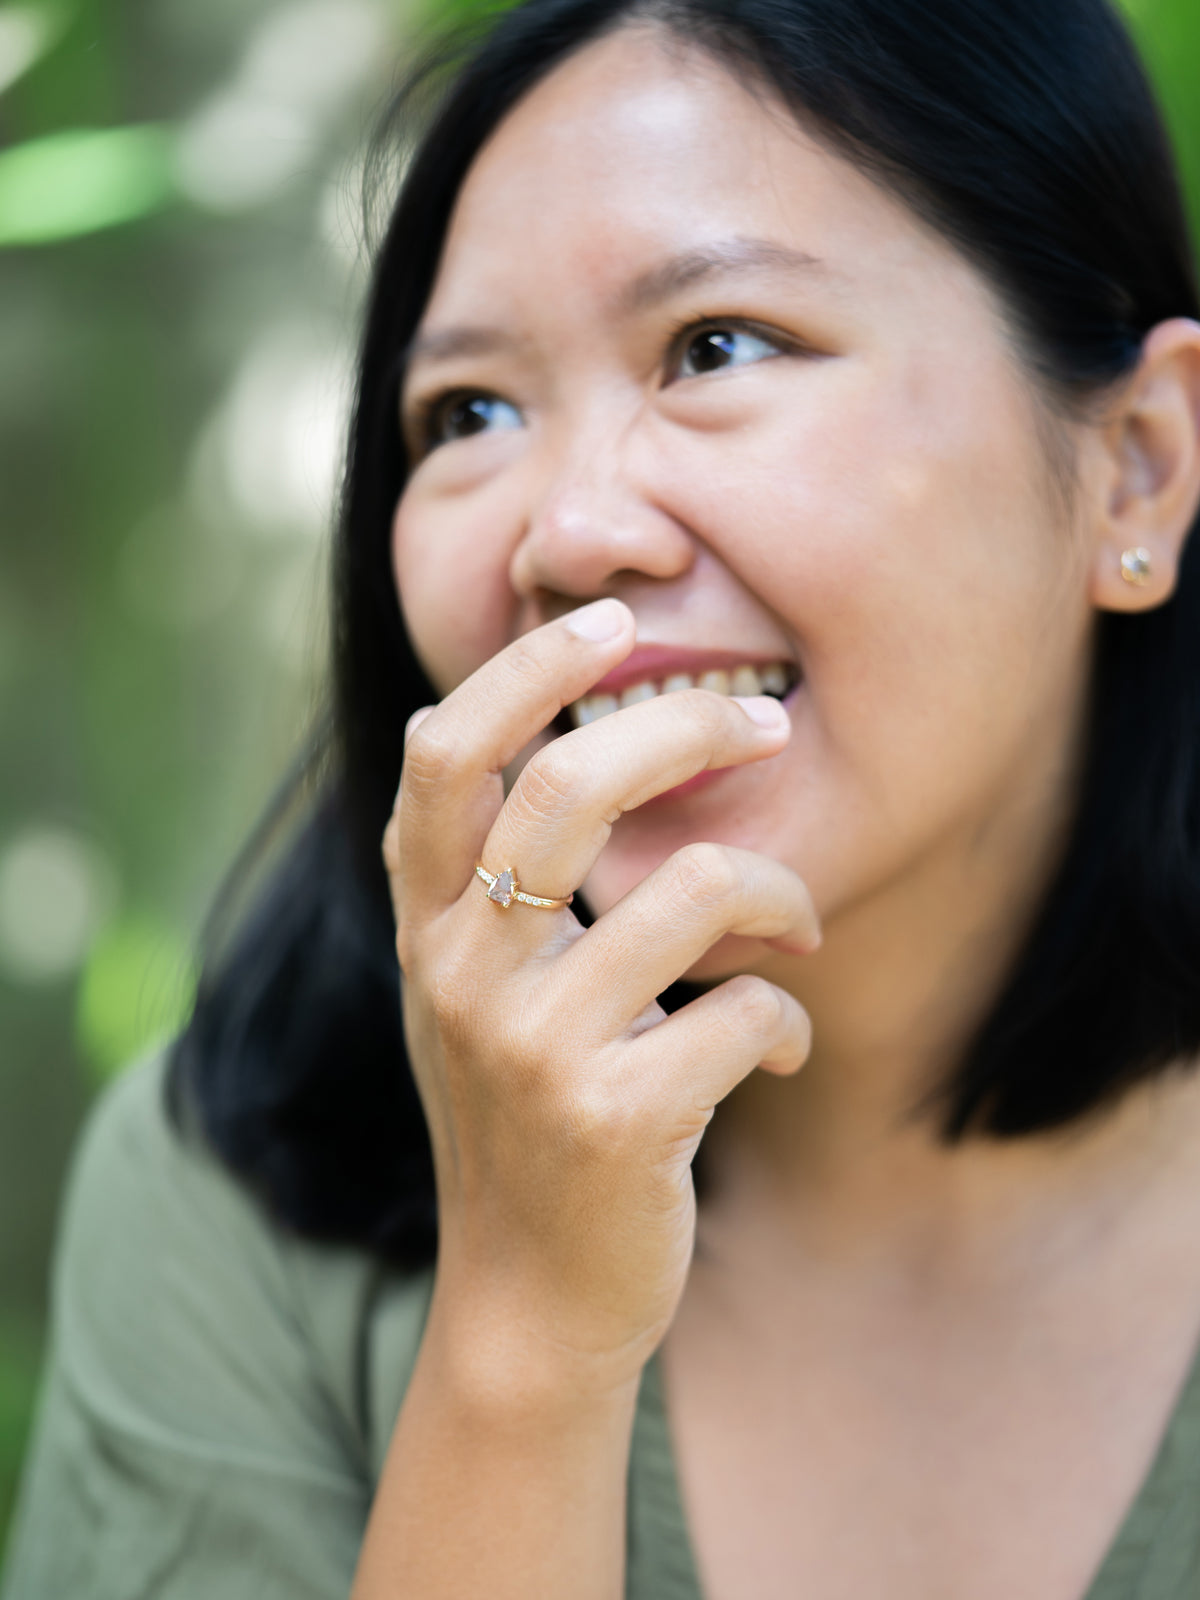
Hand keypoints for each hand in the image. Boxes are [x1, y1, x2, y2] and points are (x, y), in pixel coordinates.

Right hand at [383, 598, 818, 1396]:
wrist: (531, 1303)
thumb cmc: (521, 1120)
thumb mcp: (470, 992)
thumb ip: (477, 881)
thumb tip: (490, 730)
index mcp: (427, 928)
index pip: (447, 757)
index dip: (527, 671)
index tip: (616, 625)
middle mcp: (460, 974)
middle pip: (573, 788)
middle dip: (688, 727)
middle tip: (763, 722)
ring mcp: (532, 1049)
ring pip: (699, 886)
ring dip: (785, 891)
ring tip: (802, 925)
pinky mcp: (617, 1118)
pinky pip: (752, 1008)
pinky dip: (791, 1019)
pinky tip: (783, 1050)